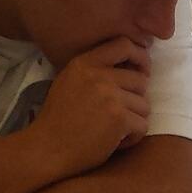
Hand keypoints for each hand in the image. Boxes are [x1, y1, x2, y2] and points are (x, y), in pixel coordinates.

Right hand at [33, 36, 153, 174]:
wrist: (47, 149)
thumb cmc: (58, 120)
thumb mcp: (69, 82)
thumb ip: (94, 70)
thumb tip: (129, 65)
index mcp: (85, 63)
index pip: (124, 44)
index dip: (140, 56)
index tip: (141, 71)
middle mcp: (98, 76)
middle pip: (140, 80)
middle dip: (135, 100)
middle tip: (120, 115)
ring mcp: (110, 96)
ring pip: (144, 105)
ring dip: (133, 121)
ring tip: (114, 130)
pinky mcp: (119, 118)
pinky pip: (142, 125)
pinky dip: (133, 138)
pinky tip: (116, 142)